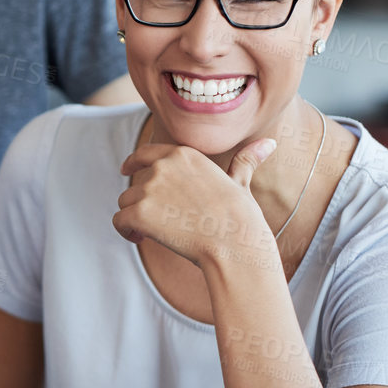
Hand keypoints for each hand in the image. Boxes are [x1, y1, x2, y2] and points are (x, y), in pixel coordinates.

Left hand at [113, 137, 276, 267]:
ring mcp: (150, 189)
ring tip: (154, 232)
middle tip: (158, 221)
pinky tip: (141, 239)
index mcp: (184, 154)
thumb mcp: (241, 183)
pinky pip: (119, 221)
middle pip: (136, 183)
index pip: (146, 152)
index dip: (133, 162)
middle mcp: (164, 166)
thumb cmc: (240, 217)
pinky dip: (126, 231)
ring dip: (135, 217)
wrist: (234, 244)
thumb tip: (269, 144)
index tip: (126, 170)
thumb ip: (245, 162)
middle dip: (142, 201)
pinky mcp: (140, 213)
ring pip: (126, 202)